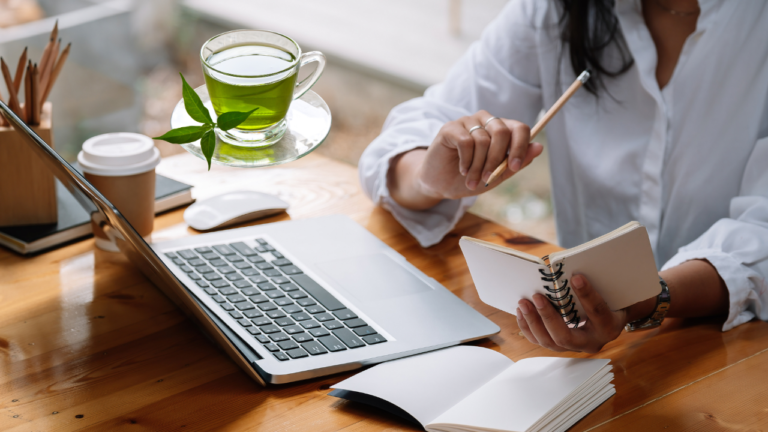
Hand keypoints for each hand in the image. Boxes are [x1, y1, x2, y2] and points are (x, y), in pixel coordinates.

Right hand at [389, 110, 542, 209]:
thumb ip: (516, 163)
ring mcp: (467, 122)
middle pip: (502, 132)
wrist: (441, 185)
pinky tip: (462, 169)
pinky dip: (466, 161)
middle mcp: (485, 121)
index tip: (515, 167)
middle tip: (487, 178)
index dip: (520, 147)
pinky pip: (466, 142)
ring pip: (483, 140)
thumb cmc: (470, 178)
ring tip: (471, 180)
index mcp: (501, 130)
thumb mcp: (497, 176)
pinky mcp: (450, 127)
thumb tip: (539, 147)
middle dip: (496, 160)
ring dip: (478, 166)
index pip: (519, 128)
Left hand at [516, 274, 628, 353]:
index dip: (587, 295)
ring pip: (550, 342)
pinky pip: (540, 341)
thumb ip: (597, 283)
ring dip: (533, 322)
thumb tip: (572, 270)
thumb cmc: (611, 300)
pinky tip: (521, 312)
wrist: (612, 317)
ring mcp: (575, 346)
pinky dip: (528, 327)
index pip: (597, 312)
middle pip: (565, 337)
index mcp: (609, 326)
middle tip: (537, 297)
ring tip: (524, 303)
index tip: (576, 277)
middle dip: (548, 317)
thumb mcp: (610, 291)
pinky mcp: (560, 346)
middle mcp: (592, 342)